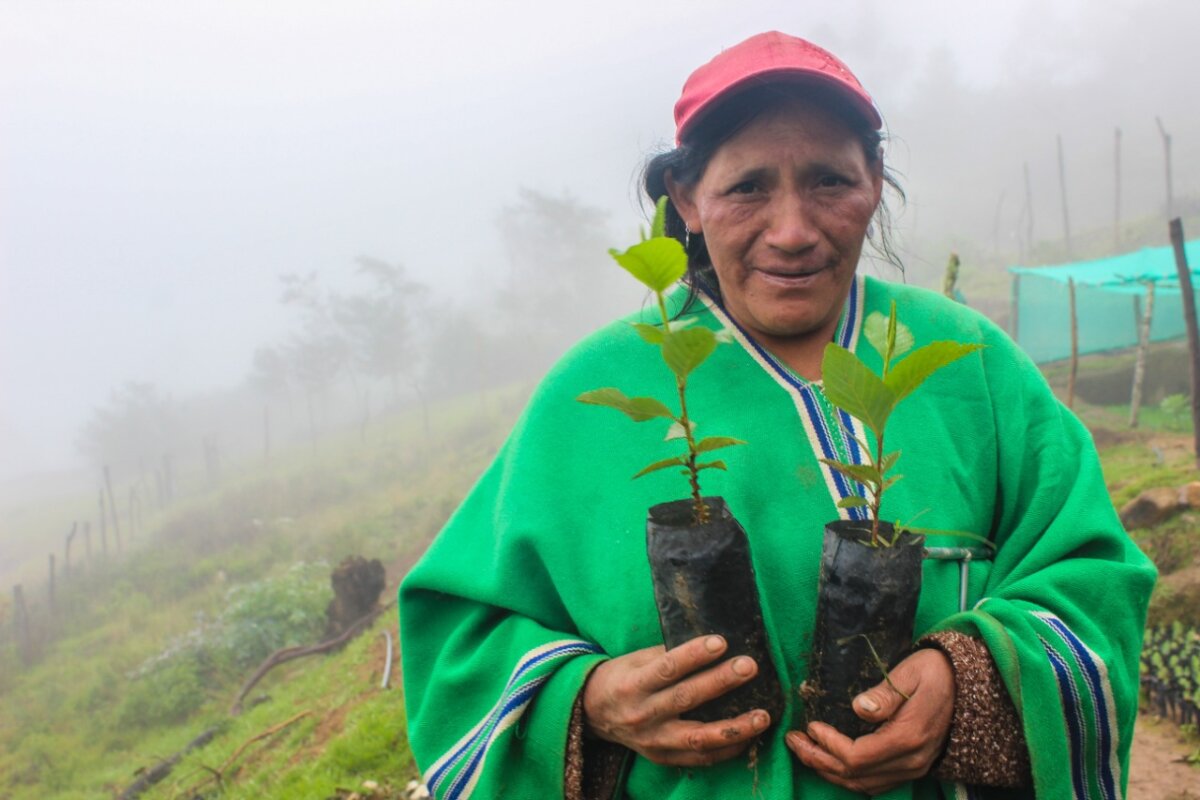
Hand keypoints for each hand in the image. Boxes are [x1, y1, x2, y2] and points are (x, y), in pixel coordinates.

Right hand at [582, 634, 770, 765]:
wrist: (594, 714)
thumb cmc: (622, 678)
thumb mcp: (636, 660)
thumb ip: (667, 655)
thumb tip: (710, 644)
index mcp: (632, 685)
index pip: (666, 668)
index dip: (694, 655)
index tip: (721, 642)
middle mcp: (642, 715)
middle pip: (686, 699)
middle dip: (721, 682)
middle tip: (749, 667)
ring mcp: (653, 741)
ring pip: (698, 737)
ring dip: (734, 727)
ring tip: (762, 715)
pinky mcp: (662, 758)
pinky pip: (700, 758)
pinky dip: (727, 749)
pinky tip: (749, 736)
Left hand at [787, 648, 954, 794]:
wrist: (965, 684)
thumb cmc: (934, 672)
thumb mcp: (909, 673)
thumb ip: (884, 694)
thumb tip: (858, 708)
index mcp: (908, 737)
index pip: (858, 756)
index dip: (828, 745)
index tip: (810, 726)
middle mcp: (910, 760)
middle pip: (856, 775)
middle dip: (819, 760)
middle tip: (792, 741)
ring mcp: (913, 768)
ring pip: (863, 785)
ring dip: (830, 772)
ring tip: (804, 752)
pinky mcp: (912, 767)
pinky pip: (875, 783)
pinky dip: (849, 777)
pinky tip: (831, 763)